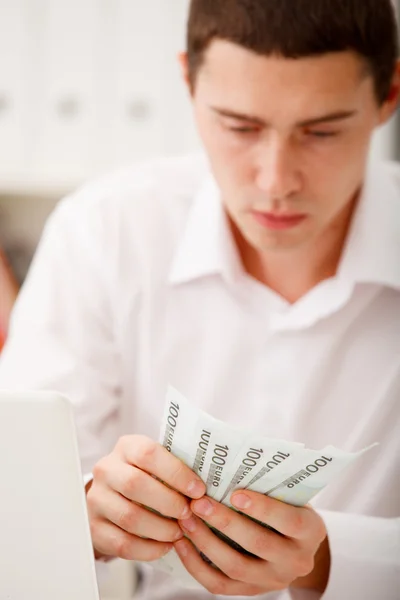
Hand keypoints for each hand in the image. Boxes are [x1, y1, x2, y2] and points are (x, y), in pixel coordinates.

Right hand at [86, 435, 205, 561]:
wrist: (112, 495)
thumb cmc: (147, 476)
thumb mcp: (158, 463)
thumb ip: (177, 467)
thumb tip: (213, 480)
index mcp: (126, 447)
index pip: (148, 453)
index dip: (176, 472)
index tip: (198, 490)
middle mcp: (106, 470)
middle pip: (136, 485)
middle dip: (169, 502)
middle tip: (189, 513)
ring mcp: (96, 499)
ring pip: (129, 517)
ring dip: (161, 529)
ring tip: (179, 533)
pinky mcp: (94, 527)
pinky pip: (122, 543)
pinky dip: (148, 549)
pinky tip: (165, 547)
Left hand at [174, 491, 328, 596]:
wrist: (296, 546)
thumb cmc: (287, 508)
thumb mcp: (291, 496)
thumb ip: (270, 486)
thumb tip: (229, 463)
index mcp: (310, 531)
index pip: (288, 521)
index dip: (262, 508)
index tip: (235, 493)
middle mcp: (295, 560)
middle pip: (257, 544)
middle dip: (225, 522)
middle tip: (199, 503)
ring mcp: (273, 580)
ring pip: (235, 566)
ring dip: (206, 541)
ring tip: (186, 519)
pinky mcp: (250, 591)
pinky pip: (220, 584)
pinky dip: (197, 565)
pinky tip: (182, 543)